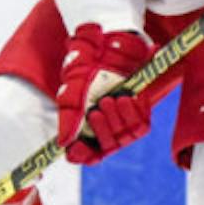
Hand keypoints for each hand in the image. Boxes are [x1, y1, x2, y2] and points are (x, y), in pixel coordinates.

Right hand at [55, 24, 154, 164]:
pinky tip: (126, 98)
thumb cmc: (86, 70)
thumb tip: (63, 142)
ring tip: (109, 99)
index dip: (83, 155)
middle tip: (96, 109)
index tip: (79, 148)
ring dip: (116, 120)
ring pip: (123, 138)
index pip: (86, 155)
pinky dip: (132, 113)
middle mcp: (105, 128)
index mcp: (86, 128)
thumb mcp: (72, 92)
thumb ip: (68, 118)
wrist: (109, 48)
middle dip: (102, 130)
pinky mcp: (140, 113)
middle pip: (106, 147)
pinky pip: (140, 127)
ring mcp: (123, 122)